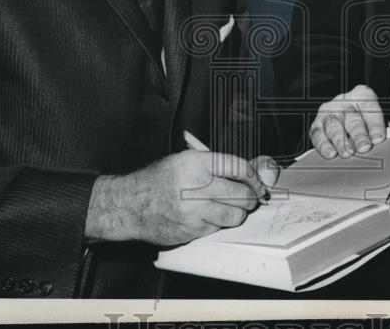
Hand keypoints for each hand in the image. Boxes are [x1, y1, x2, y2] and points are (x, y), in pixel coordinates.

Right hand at [85, 150, 275, 246]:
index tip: (258, 182)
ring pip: (234, 215)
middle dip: (251, 197)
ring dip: (238, 212)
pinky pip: (217, 228)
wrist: (130, 204)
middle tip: (251, 197)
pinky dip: (218, 223)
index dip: (254, 176)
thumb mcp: (185, 159)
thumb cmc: (159, 179)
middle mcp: (196, 186)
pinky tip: (210, 215)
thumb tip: (252, 169)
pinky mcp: (190, 230)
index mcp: (197, 163)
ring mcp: (193, 211)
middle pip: (241, 194)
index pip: (238, 168)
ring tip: (233, 207)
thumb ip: (216, 163)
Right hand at [309, 84, 385, 158]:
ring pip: (333, 125)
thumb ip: (380, 131)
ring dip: (341, 141)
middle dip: (358, 134)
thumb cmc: (366, 124)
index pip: (370, 107)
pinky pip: (317, 135)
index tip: (378, 139)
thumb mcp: (376, 123)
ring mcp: (328, 112)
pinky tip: (331, 153)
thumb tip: (382, 144)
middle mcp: (343, 101)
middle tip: (364, 147)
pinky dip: (324, 145)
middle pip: (351, 116)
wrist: (347, 124)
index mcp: (363, 96)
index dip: (375, 124)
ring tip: (348, 153)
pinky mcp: (316, 126)